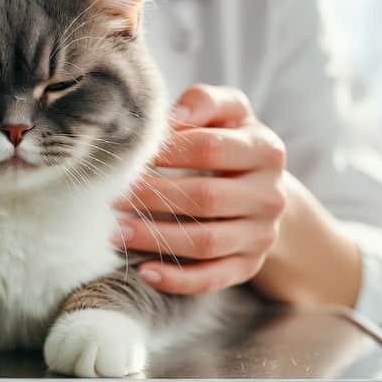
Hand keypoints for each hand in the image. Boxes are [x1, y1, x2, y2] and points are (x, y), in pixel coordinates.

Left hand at [114, 84, 288, 294]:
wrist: (261, 187)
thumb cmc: (230, 139)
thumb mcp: (227, 110)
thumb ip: (204, 102)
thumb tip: (174, 117)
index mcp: (266, 150)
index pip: (210, 149)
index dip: (166, 152)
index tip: (128, 158)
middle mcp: (271, 195)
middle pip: (205, 199)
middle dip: (152, 198)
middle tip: (110, 197)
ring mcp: (263, 234)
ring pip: (206, 242)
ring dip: (157, 239)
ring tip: (115, 234)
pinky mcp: (249, 266)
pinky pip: (213, 278)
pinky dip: (179, 280)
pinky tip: (145, 271)